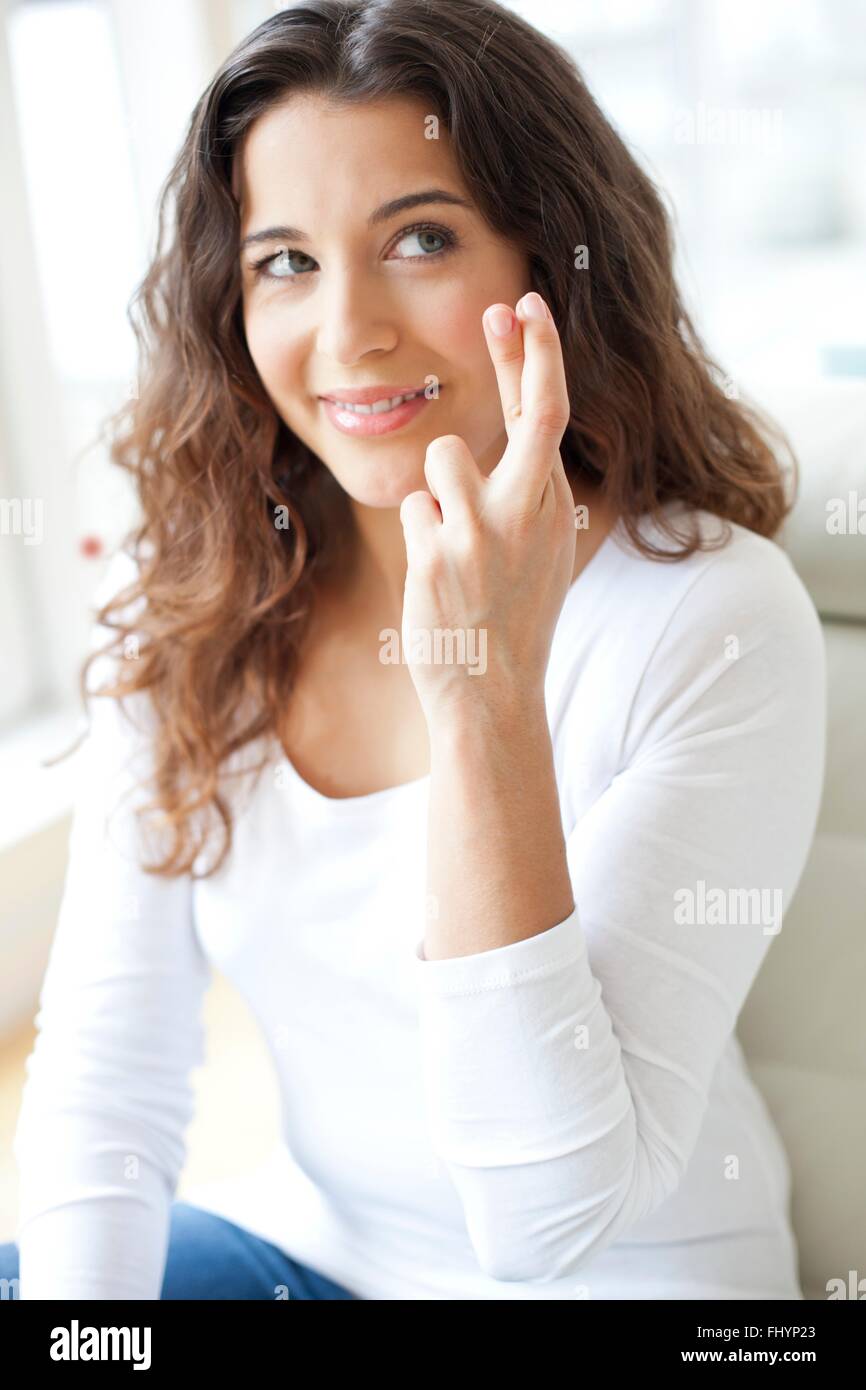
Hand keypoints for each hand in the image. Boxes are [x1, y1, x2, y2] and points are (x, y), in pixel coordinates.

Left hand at [398, 290, 576, 728]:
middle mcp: (528, 513)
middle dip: (520, 352)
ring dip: (439, 490)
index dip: (538, 356)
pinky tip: (438, 578)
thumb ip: (531, 496)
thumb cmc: (512, 621)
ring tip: (453, 543)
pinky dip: (422, 534)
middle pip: (528, 414)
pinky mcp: (438, 554)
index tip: (524, 307)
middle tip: (501, 307)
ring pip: (443, 458)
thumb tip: (512, 443)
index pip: (549, 417)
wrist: (492, 693)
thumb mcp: (542, 556)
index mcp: (554, 509)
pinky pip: (415, 509)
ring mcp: (482, 532)